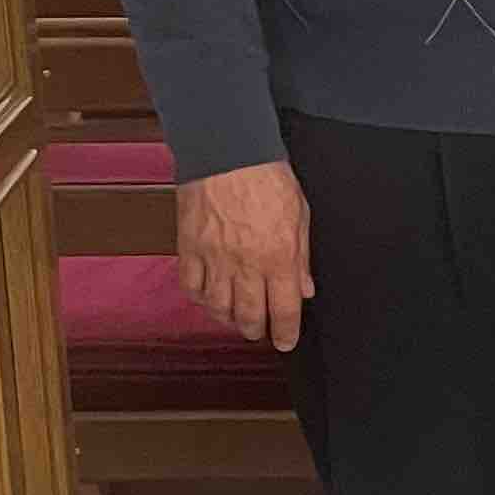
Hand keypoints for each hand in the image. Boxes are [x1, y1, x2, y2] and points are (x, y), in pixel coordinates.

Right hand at [175, 160, 314, 351]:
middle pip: (249, 315)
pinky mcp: (190, 249)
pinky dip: (200, 298)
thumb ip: (302, 256)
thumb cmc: (268, 178)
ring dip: (228, 318)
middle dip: (256, 329)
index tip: (285, 342)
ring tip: (236, 318)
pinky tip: (208, 298)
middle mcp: (246, 265)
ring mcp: (214, 259)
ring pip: (218, 307)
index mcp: (278, 257)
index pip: (284, 309)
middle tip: (259, 331)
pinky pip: (192, 287)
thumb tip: (305, 288)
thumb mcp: (300, 215)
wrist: (228, 152)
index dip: (285, 332)